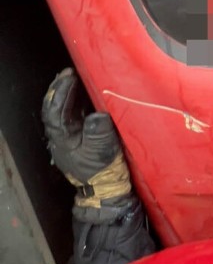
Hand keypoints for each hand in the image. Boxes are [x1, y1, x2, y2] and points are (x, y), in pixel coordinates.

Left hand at [42, 70, 130, 207]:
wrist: (107, 191)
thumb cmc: (104, 173)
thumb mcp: (103, 153)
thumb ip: (99, 133)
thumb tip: (98, 114)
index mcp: (63, 139)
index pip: (54, 111)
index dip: (60, 92)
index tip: (69, 76)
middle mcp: (62, 136)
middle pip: (55, 108)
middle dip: (61, 88)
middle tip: (70, 71)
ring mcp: (70, 137)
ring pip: (63, 111)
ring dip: (69, 94)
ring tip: (76, 78)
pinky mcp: (80, 138)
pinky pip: (74, 115)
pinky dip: (77, 103)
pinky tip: (86, 94)